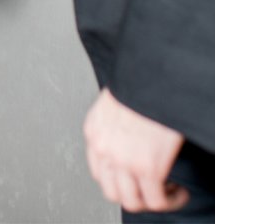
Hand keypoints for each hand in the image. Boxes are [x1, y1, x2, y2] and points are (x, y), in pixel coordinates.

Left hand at [83, 88, 187, 212]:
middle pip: (113, 191)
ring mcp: (124, 160)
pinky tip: (179, 191)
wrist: (155, 73)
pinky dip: (170, 200)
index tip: (136, 178)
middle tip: (153, 189)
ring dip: (153, 200)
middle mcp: (103, 148)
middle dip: (135, 194)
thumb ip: (117, 119)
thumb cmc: (141, 79)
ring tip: (169, 192)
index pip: (98, 171)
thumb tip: (131, 131)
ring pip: (132, 201)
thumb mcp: (118, 98)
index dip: (120, 180)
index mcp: (94, 130)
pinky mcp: (148, 167)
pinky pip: (156, 200)